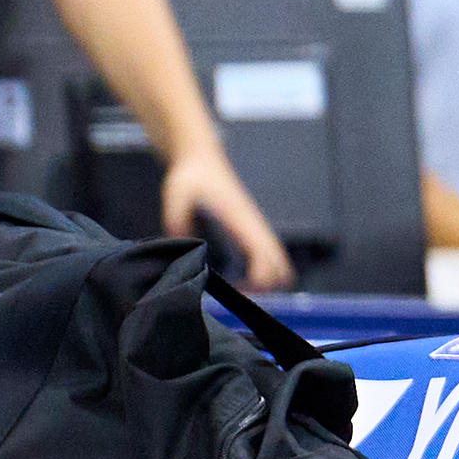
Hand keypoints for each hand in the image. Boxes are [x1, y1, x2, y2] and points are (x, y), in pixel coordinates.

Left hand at [162, 143, 295, 289]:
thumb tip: (179, 244)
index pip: (266, 254)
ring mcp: (255, 229)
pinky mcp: (249, 232)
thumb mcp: (177, 192)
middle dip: (268, 288)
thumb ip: (176, 217)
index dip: (260, 279)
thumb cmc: (191, 175)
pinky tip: (238, 283)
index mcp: (242, 219)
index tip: (239, 292)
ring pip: (278, 264)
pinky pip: (267, 259)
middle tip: (239, 299)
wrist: (201, 159)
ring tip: (238, 294)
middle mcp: (254, 227)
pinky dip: (262, 274)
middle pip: (281, 265)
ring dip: (267, 283)